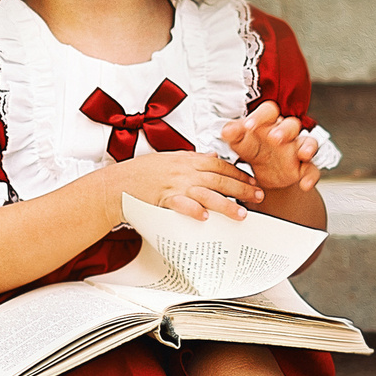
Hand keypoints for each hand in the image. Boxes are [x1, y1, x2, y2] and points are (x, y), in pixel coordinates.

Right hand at [110, 150, 262, 220]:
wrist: (116, 184)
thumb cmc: (140, 173)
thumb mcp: (169, 159)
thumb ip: (192, 159)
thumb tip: (213, 157)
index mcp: (186, 159)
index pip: (220, 164)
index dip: (239, 173)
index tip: (253, 181)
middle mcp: (184, 171)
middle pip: (220, 179)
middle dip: (242, 188)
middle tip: (258, 197)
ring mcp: (174, 185)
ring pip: (207, 193)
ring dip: (226, 204)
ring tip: (242, 214)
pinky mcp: (163, 199)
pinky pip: (182, 205)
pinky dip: (194, 211)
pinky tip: (205, 218)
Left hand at [218, 101, 322, 194]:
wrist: (260, 175)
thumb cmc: (251, 150)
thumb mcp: (239, 142)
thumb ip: (233, 134)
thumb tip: (226, 130)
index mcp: (268, 123)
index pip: (269, 111)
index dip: (259, 117)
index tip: (248, 126)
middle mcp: (286, 133)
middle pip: (292, 124)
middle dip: (284, 130)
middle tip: (275, 138)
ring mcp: (296, 150)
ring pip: (308, 142)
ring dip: (307, 147)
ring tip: (304, 154)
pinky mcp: (303, 168)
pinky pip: (312, 170)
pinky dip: (311, 177)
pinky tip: (305, 185)